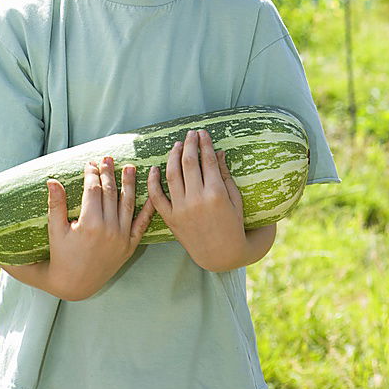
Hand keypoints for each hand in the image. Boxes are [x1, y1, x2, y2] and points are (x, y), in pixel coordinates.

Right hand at [44, 157, 154, 300]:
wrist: (75, 284)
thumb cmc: (61, 255)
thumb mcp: (55, 230)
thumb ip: (56, 204)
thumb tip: (52, 180)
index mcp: (90, 224)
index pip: (93, 190)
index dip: (92, 174)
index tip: (90, 163)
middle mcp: (109, 230)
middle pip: (110, 193)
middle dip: (108, 174)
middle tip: (108, 159)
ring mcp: (121, 238)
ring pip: (128, 204)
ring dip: (129, 184)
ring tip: (129, 167)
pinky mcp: (129, 246)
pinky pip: (141, 224)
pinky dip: (148, 209)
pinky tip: (151, 194)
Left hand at [147, 128, 271, 272]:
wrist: (222, 255)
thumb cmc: (234, 225)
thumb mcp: (235, 199)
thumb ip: (224, 175)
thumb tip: (218, 151)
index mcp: (216, 194)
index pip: (207, 160)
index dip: (204, 144)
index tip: (203, 133)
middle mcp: (197, 200)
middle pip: (188, 163)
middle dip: (189, 144)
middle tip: (190, 134)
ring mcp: (182, 209)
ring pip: (171, 175)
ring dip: (173, 156)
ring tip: (176, 145)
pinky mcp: (171, 219)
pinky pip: (157, 197)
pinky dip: (153, 181)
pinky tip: (155, 168)